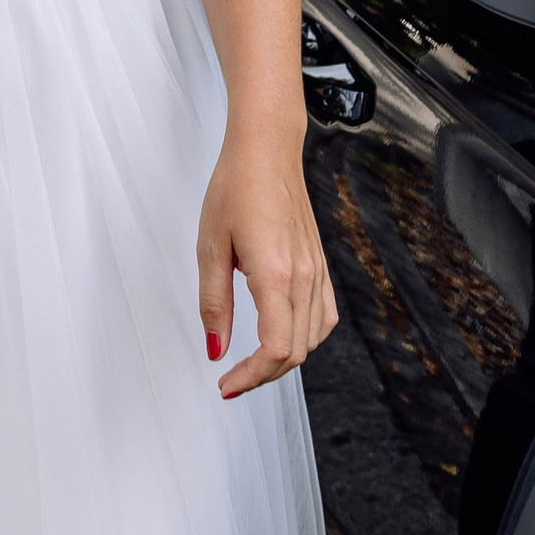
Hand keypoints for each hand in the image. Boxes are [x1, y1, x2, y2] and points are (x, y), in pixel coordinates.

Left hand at [197, 127, 335, 400]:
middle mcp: (304, 276)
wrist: (267, 149)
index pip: (276, 349)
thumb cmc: (236, 187)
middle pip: (296, 352)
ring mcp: (317, 270)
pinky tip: (286, 335)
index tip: (226, 385)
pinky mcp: (320, 264)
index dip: (251, 377)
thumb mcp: (210, 247)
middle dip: (263, 375)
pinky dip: (306, 337)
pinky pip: (324, 316)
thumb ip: (214, 304)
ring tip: (253, 363)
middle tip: (231, 379)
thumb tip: (215, 349)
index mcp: (276, 274)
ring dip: (284, 360)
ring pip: (313, 338)